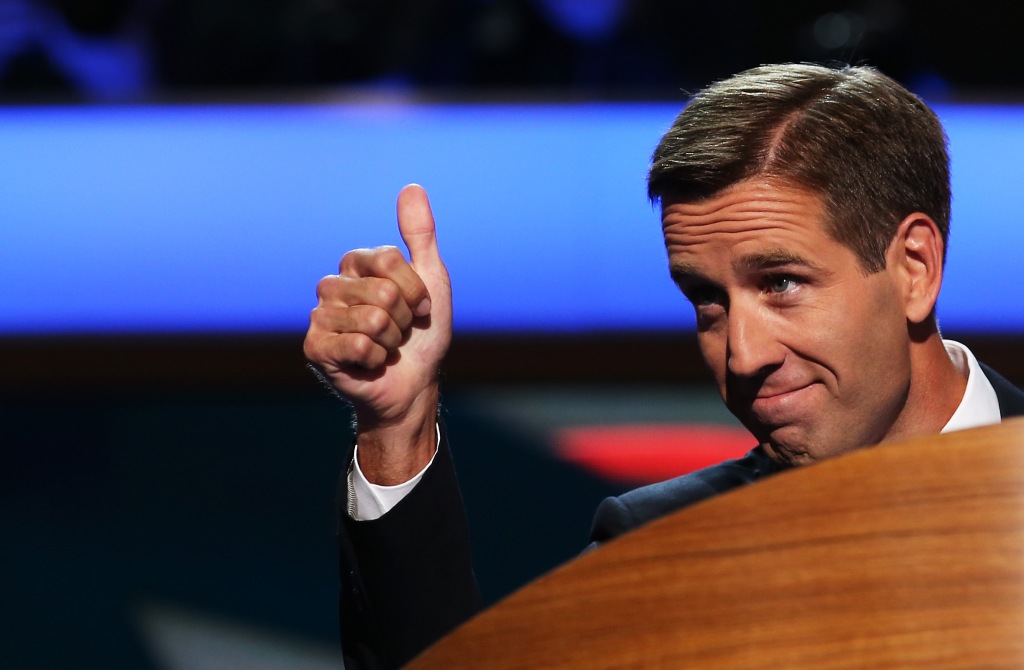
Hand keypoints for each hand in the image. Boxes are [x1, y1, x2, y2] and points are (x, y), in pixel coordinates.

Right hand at [304, 184, 450, 482]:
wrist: (414, 385)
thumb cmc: (421, 334)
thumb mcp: (431, 280)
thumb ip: (421, 234)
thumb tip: (412, 187)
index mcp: (355, 264)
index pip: (389, 260)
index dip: (415, 289)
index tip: (418, 307)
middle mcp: (332, 285)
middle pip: (383, 292)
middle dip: (403, 319)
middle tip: (399, 333)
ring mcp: (320, 316)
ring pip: (373, 320)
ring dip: (391, 342)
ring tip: (385, 348)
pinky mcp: (315, 348)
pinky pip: (357, 345)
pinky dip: (375, 359)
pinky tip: (368, 363)